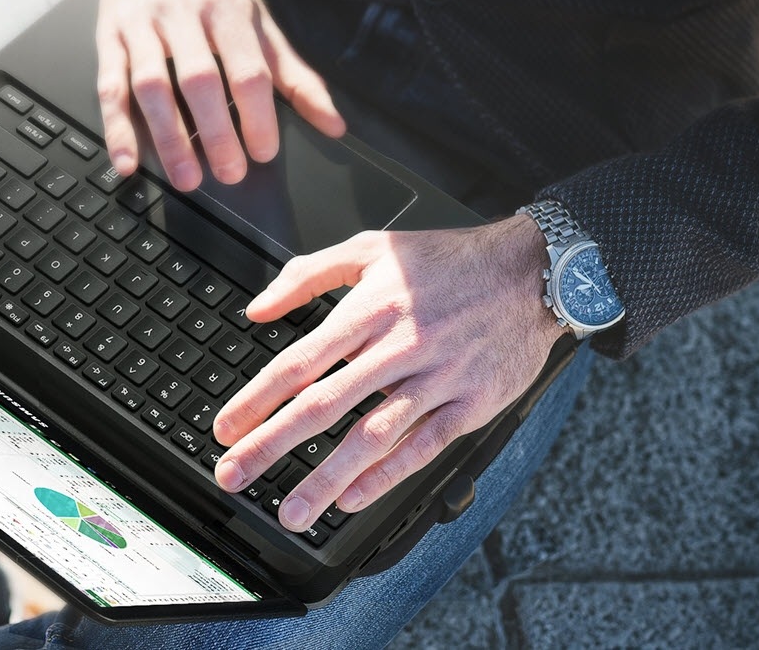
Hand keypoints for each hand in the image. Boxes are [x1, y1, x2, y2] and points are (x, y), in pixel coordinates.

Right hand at [97, 0, 344, 190]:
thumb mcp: (260, 18)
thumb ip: (293, 74)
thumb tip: (332, 123)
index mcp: (228, 8)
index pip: (247, 69)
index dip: (257, 116)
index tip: (263, 152)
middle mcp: (183, 13)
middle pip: (199, 80)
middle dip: (215, 133)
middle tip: (229, 174)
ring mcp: (142, 23)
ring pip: (151, 85)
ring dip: (167, 137)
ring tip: (186, 178)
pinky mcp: (109, 35)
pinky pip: (109, 85)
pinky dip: (117, 127)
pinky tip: (127, 161)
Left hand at [211, 215, 566, 532]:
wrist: (533, 271)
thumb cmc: (448, 261)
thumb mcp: (371, 248)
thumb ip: (307, 274)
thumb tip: (258, 308)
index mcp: (368, 309)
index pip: (299, 362)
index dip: (257, 399)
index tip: (226, 428)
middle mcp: (397, 347)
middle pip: (323, 405)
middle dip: (271, 445)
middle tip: (234, 475)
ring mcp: (436, 379)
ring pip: (371, 436)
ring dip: (325, 478)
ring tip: (291, 511)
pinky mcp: (470, 404)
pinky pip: (423, 447)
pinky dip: (386, 476)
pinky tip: (352, 499)